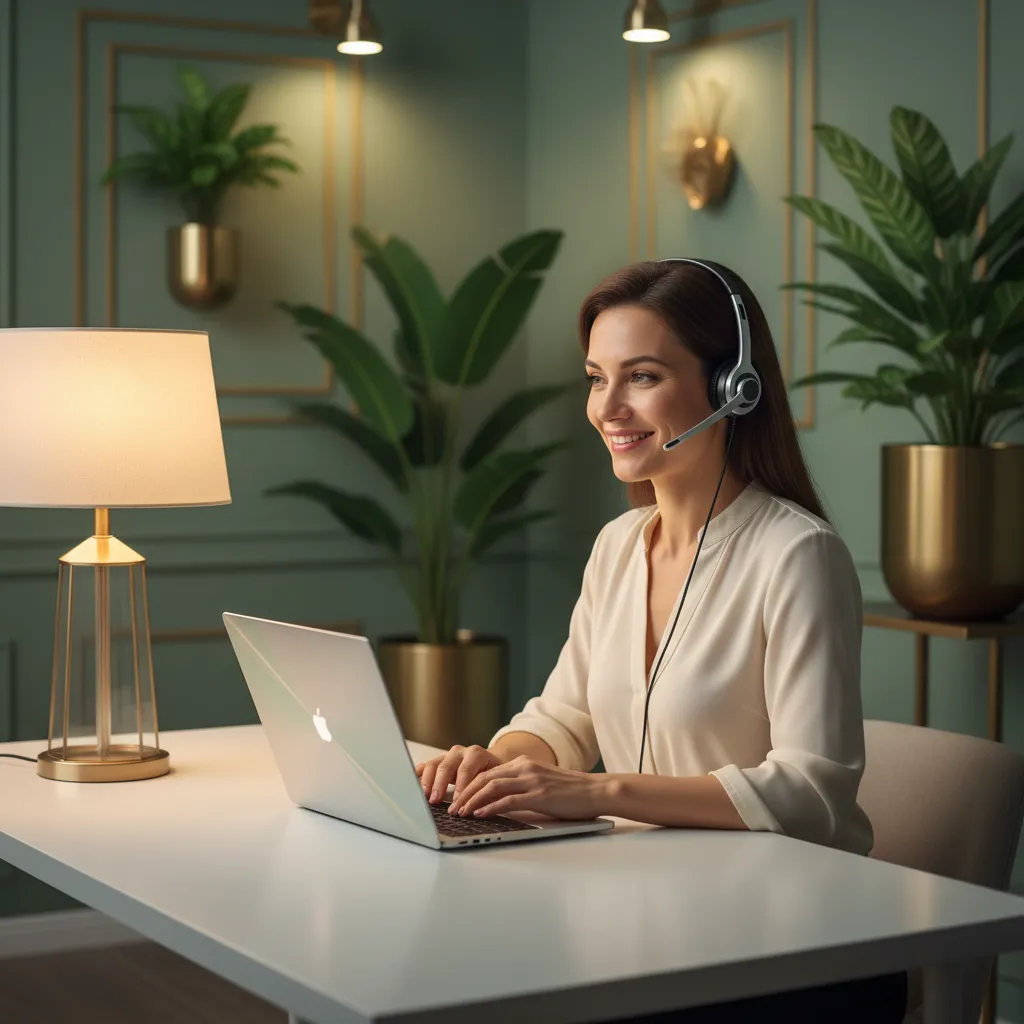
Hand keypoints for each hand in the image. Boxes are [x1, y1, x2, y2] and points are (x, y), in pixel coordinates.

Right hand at [414, 745, 504, 804]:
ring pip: (433, 765)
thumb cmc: (492, 777)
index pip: (465, 770)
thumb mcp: (494, 782)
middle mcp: (459, 752)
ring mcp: (446, 756)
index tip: (457, 806)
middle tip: (435, 801)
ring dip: (427, 782)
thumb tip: (480, 810)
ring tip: (424, 797)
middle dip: (440, 785)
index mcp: (476, 754)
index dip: (460, 789)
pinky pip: (424, 767)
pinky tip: (412, 786)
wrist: (490, 765)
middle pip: (446, 766)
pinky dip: (417, 776)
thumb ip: (488, 793)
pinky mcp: (437, 762)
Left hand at [447, 756, 603, 820]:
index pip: (488, 772)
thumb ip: (520, 789)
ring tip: (460, 812)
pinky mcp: (539, 795)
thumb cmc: (571, 793)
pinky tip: (480, 814)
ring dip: (472, 800)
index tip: (456, 798)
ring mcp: (532, 780)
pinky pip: (508, 800)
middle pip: (485, 777)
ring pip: (492, 787)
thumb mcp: (541, 785)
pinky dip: (490, 807)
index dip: (469, 785)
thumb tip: (497, 804)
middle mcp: (525, 767)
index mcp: (524, 763)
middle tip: (452, 807)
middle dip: (465, 793)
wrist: (596, 791)